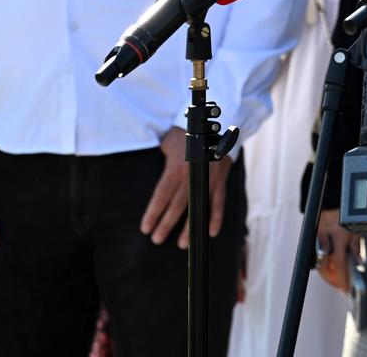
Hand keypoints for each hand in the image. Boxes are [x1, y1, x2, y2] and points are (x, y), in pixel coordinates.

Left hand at [139, 127, 233, 249]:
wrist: (216, 123)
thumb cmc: (188, 132)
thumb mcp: (169, 143)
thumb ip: (164, 159)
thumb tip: (158, 170)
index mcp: (176, 167)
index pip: (162, 196)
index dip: (153, 213)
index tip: (145, 228)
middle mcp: (192, 176)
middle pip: (178, 206)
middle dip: (166, 224)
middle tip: (157, 239)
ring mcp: (208, 179)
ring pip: (198, 208)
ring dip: (190, 228)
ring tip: (182, 244)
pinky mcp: (221, 180)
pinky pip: (219, 202)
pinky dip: (216, 218)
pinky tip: (210, 232)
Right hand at [315, 210, 360, 293]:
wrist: (332, 193)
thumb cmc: (346, 210)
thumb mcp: (356, 227)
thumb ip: (356, 246)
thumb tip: (359, 263)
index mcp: (339, 236)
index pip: (340, 264)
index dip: (342, 279)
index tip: (345, 289)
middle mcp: (326, 238)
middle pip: (325, 267)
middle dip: (333, 280)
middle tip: (340, 286)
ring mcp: (317, 236)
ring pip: (318, 262)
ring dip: (327, 273)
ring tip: (335, 279)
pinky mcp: (312, 234)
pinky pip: (315, 253)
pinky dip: (322, 262)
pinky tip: (328, 267)